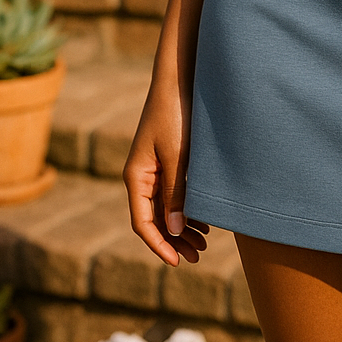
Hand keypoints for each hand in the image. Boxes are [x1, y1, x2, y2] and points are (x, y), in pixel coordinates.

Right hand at [124, 80, 207, 266]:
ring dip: (182, 227)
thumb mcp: (178, 156)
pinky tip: (204, 219)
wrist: (180, 79)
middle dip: (174, 240)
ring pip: (165, 208)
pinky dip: (187, 208)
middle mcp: (142, 176)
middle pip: (154, 219)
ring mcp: (155, 168)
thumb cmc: (176, 114)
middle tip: (198, 257)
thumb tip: (175, 230)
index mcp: (136, 177)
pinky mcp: (169, 160)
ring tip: (205, 243)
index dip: (159, 245)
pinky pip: (174, 193)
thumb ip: (176, 193)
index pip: (142, 223)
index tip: (178, 262)